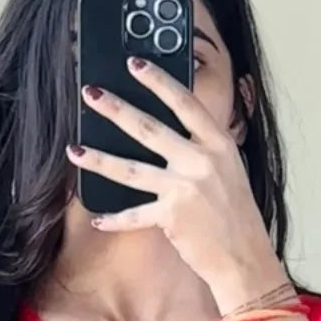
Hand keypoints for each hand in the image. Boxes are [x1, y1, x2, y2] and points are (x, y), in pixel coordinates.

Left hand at [67, 58, 281, 304]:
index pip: (185, 103)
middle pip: (150, 129)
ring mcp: (185, 189)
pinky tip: (97, 218)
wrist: (245, 256)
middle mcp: (201, 162)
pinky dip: (115, 220)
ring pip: (132, 170)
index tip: (135, 64)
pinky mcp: (171, 217)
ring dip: (100, 159)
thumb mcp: (229, 170)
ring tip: (75, 150)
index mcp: (218, 144)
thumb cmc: (237, 214)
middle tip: (91, 93)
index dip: (158, 81)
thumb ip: (203, 148)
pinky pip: (135, 215)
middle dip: (116, 109)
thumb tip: (171, 131)